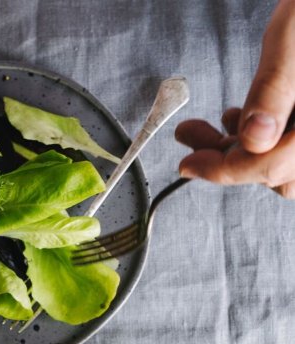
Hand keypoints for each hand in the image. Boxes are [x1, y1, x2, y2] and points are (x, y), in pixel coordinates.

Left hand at [175, 0, 294, 198]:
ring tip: (209, 129)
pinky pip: (286, 145)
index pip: (272, 166)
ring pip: (279, 162)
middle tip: (192, 144)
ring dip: (239, 152)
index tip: (188, 164)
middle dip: (228, 161)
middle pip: (275, 172)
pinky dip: (258, 140)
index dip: (223, 171)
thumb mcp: (292, 40)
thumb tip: (255, 139)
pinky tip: (237, 120)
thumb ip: (274, 90)